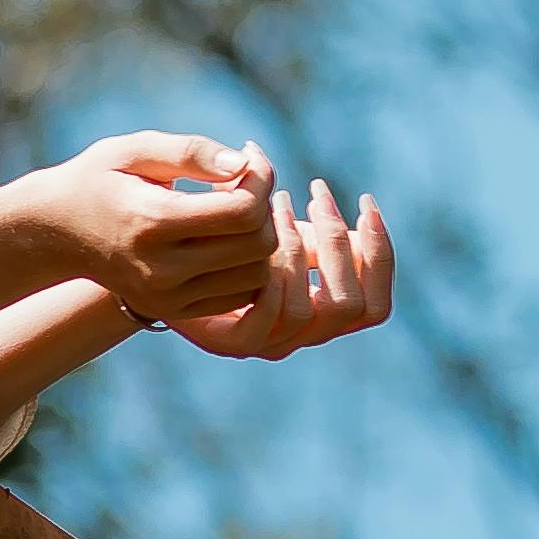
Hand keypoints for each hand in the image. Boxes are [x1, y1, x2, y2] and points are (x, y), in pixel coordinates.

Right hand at [41, 131, 282, 320]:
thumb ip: (190, 152)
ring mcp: (167, 296)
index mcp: (151, 222)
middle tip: (242, 185)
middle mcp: (161, 268)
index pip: (242, 211)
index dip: (261, 179)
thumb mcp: (133, 150)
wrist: (56, 232)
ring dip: (260, 237)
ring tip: (234, 212)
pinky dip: (248, 266)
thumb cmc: (98, 180)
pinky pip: (242, 294)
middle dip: (264, 208)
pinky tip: (227, 239)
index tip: (247, 158)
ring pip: (257, 273)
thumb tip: (243, 164)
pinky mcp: (174, 311)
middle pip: (257, 244)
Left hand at [157, 180, 396, 360]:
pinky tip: (259, 238)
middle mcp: (303, 335)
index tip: (363, 201)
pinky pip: (267, 317)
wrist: (159, 264)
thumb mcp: (282, 233)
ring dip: (301, 252)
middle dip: (340, 245)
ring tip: (277, 206)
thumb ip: (319, 234)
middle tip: (316, 195)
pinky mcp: (234, 342)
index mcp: (323, 313)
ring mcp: (270, 343)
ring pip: (310, 311)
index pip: (375, 306)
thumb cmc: (227, 241)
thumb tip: (362, 223)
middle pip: (354, 308)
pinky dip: (270, 275)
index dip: (379, 255)